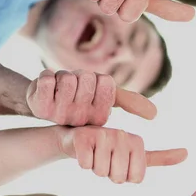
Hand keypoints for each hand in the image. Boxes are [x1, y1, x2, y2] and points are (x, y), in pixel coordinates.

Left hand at [27, 70, 156, 125]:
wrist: (44, 103)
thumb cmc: (80, 98)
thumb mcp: (107, 98)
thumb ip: (131, 103)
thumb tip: (156, 115)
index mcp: (100, 116)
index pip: (107, 82)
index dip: (98, 80)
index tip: (92, 89)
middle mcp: (82, 118)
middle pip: (86, 78)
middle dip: (80, 76)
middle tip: (74, 88)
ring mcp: (59, 113)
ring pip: (67, 78)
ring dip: (62, 76)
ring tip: (61, 88)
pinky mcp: (39, 106)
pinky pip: (46, 79)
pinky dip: (46, 76)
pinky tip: (47, 88)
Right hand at [57, 126, 187, 183]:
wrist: (76, 138)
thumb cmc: (109, 150)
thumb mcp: (136, 154)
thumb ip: (161, 157)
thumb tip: (187, 153)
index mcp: (137, 142)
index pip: (135, 178)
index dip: (125, 177)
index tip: (119, 163)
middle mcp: (122, 135)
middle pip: (118, 177)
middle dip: (109, 174)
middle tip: (104, 159)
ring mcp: (102, 135)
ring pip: (101, 172)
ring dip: (95, 169)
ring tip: (94, 154)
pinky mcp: (83, 137)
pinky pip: (86, 165)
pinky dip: (83, 164)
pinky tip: (82, 153)